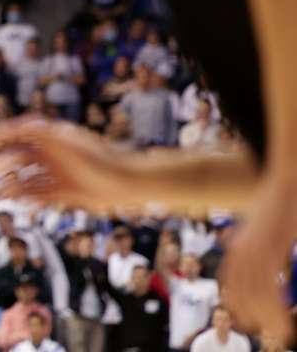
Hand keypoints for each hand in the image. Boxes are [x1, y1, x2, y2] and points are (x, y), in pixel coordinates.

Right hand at [0, 117, 138, 209]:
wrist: (128, 182)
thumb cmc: (97, 157)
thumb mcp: (64, 141)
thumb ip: (39, 133)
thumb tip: (13, 126)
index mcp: (52, 139)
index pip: (19, 133)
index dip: (1, 135)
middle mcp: (53, 156)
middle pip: (19, 158)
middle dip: (1, 164)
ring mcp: (58, 176)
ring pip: (27, 180)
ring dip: (10, 185)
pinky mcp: (66, 195)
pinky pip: (40, 197)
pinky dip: (26, 200)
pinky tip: (16, 203)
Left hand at [220, 174, 296, 341]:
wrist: (284, 184)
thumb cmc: (275, 204)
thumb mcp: (259, 227)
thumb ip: (254, 242)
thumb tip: (255, 253)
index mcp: (238, 245)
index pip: (230, 279)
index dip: (236, 300)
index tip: (244, 317)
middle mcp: (241, 249)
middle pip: (241, 290)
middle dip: (251, 313)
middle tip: (265, 332)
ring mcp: (254, 249)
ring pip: (255, 292)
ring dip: (267, 315)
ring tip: (281, 332)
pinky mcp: (270, 248)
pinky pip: (268, 283)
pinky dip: (274, 303)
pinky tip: (285, 316)